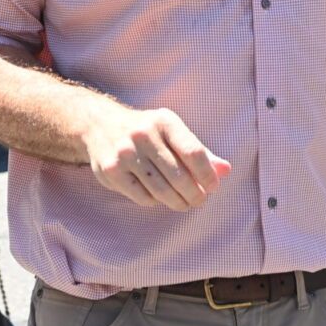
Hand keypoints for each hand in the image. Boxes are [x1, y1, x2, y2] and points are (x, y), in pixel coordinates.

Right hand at [81, 105, 230, 211]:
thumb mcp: (172, 131)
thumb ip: (199, 151)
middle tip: (200, 200)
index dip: (208, 174)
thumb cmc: (146, 132)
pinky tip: (159, 197)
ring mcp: (125, 153)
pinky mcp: (112, 171)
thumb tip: (226, 170)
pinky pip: (143, 197)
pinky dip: (156, 201)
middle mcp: (143, 134)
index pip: (194, 152)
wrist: (99, 125)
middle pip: (179, 176)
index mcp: (164, 121)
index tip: (213, 186)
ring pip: (162, 190)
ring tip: (185, 203)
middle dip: (195, 194)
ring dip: (178, 202)